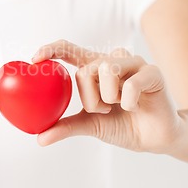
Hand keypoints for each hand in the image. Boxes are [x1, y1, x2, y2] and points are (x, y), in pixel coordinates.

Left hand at [31, 39, 181, 155]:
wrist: (152, 139)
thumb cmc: (121, 124)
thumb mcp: (89, 124)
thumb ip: (66, 126)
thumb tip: (39, 138)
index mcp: (94, 68)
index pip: (70, 50)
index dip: (52, 49)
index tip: (35, 59)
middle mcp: (112, 60)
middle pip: (86, 69)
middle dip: (90, 98)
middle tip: (103, 109)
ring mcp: (133, 63)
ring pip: (106, 70)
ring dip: (108, 98)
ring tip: (119, 106)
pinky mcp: (152, 72)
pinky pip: (130, 84)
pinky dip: (128, 102)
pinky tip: (135, 106)